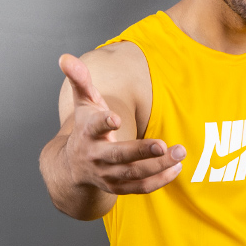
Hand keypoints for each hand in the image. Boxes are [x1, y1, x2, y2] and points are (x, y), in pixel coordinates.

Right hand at [58, 54, 185, 193]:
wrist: (73, 167)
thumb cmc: (85, 128)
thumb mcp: (83, 102)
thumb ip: (79, 79)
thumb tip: (65, 57)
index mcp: (87, 132)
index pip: (94, 127)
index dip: (104, 122)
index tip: (115, 118)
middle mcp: (96, 156)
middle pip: (120, 155)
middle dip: (142, 151)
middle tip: (164, 144)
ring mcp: (107, 174)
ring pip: (134, 173)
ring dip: (159, 165)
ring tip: (180, 153)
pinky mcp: (118, 188)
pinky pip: (141, 187)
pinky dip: (159, 180)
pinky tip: (176, 167)